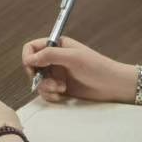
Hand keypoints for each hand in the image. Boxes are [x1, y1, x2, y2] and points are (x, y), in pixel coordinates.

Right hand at [22, 36, 136, 104]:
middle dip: (37, 77)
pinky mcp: (60, 88)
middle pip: (32, 66)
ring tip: (60, 89)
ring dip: (45, 87)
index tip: (32, 69)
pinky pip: (45, 92)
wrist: (113, 86)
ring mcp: (57, 74)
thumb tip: (29, 59)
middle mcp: (55, 59)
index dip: (28, 58)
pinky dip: (50, 95)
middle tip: (50, 83)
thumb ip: (49, 55)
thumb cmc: (97, 67)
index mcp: (57, 45)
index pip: (31, 48)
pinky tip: (61, 96)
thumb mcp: (73, 57)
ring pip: (38, 81)